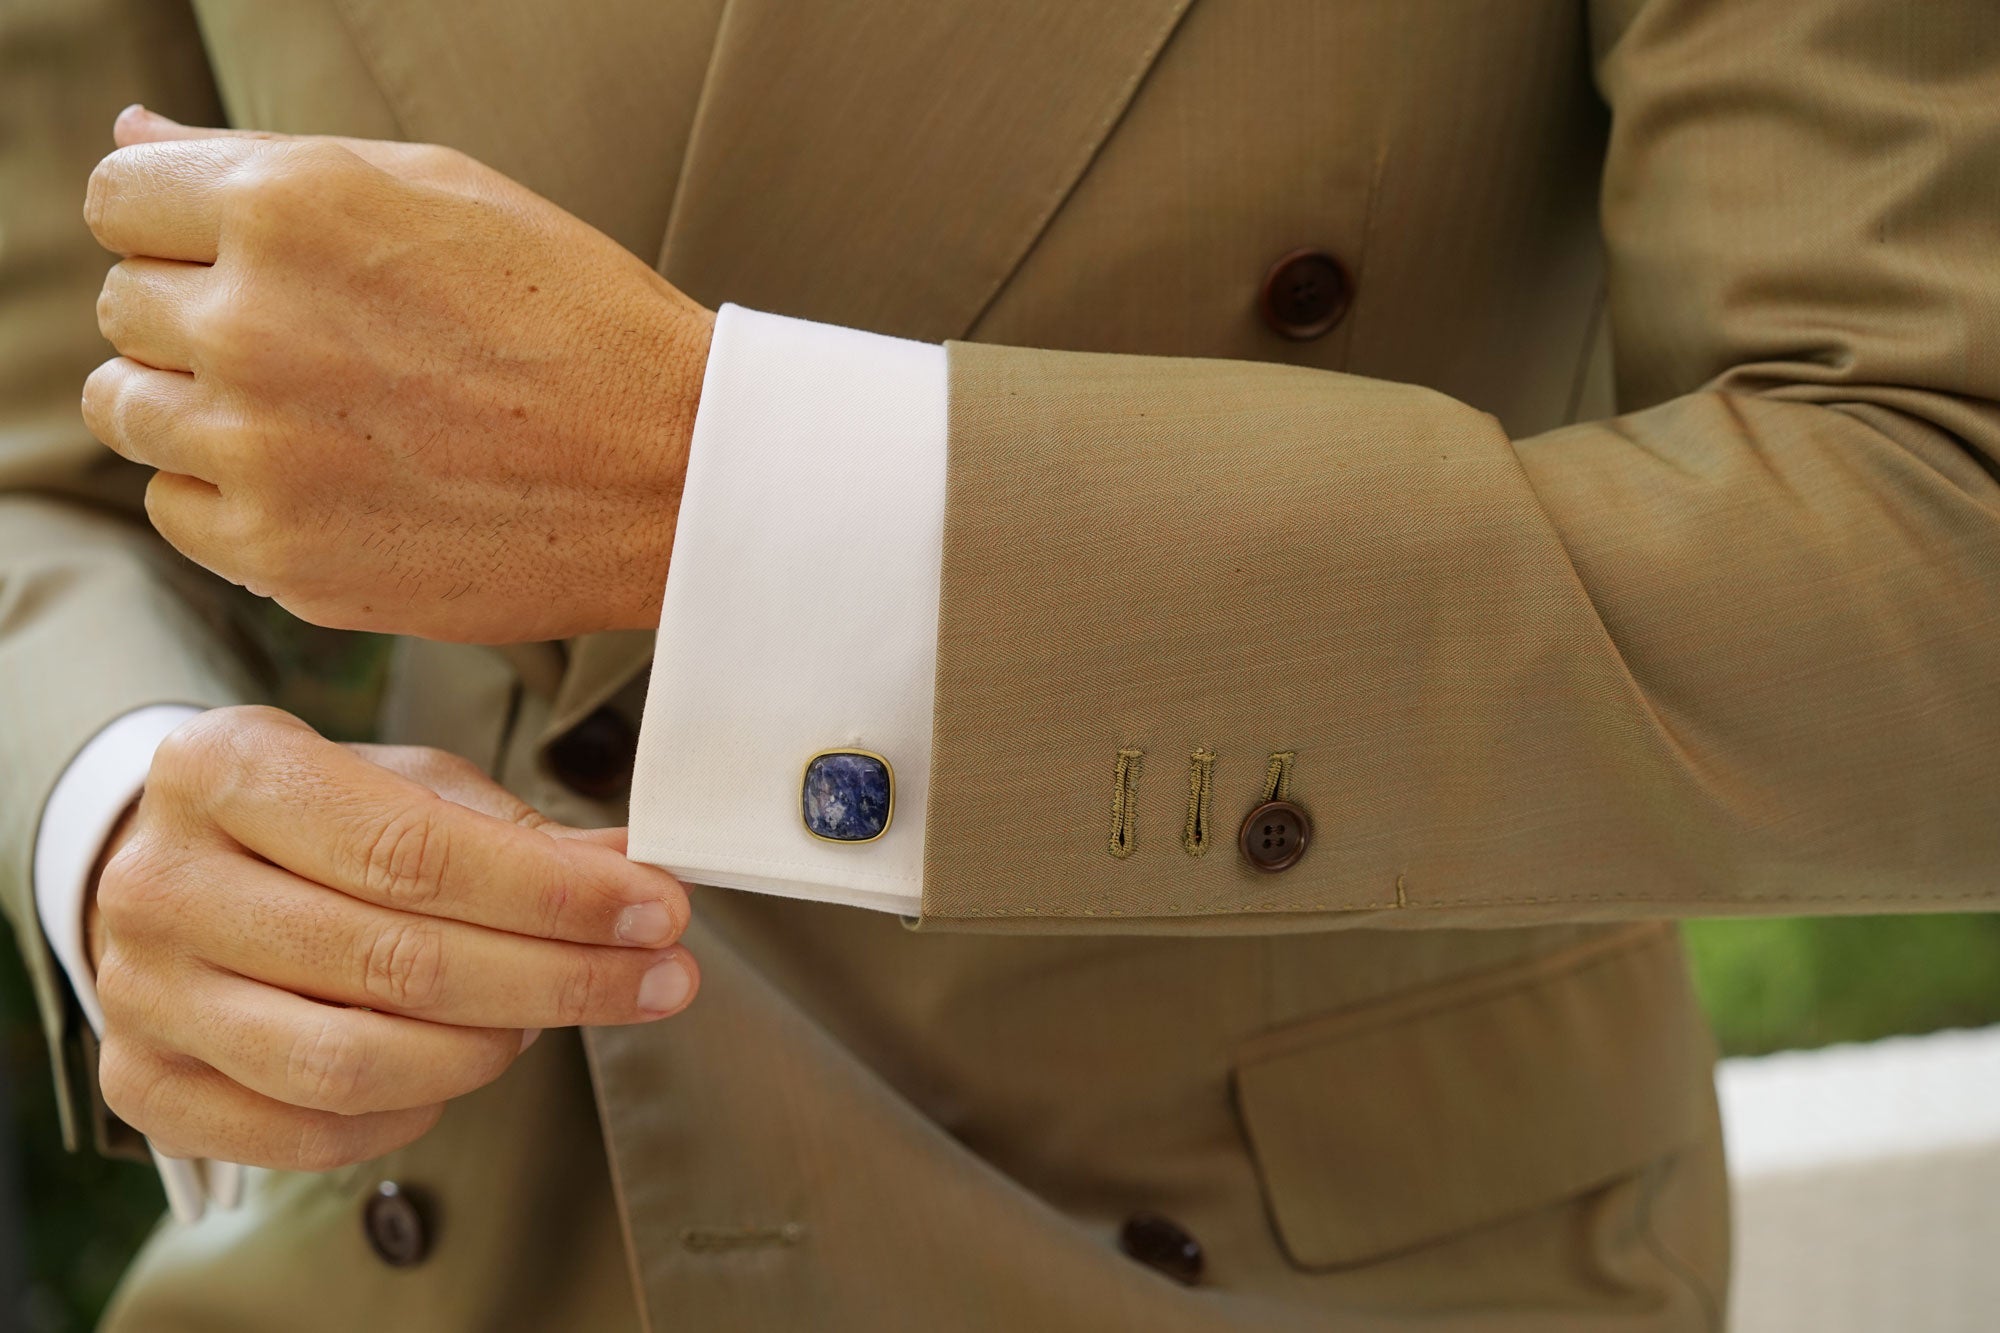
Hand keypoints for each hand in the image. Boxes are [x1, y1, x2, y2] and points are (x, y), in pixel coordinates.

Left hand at [81, 107, 713, 642]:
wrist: (676, 474)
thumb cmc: (578, 321)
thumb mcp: (441, 191)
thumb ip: (272, 160)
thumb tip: (135, 133)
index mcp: (289, 208)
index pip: (120, 198)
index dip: (182, 227)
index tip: (246, 262)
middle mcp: (253, 324)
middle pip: (127, 309)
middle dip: (198, 318)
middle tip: (316, 349)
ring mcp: (261, 451)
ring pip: (131, 413)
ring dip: (200, 408)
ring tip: (318, 417)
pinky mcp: (281, 555)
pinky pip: (179, 512)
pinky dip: (233, 499)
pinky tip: (326, 482)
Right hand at [89, 706, 697, 1171]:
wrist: (171, 866)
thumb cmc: (312, 819)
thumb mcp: (408, 785)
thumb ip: (519, 833)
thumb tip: (639, 871)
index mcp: (227, 769)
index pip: (415, 852)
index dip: (555, 895)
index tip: (659, 911)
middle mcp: (162, 883)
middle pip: (397, 962)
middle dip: (559, 978)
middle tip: (660, 978)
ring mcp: (143, 994)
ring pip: (353, 1063)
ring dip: (489, 1050)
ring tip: (548, 1017)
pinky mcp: (146, 1086)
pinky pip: (312, 1133)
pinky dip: (415, 1109)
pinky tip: (463, 1062)